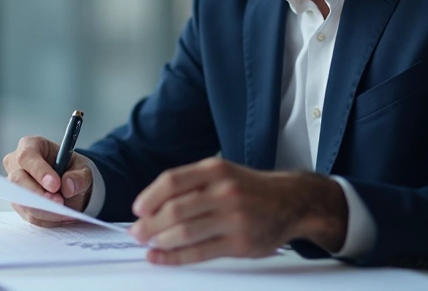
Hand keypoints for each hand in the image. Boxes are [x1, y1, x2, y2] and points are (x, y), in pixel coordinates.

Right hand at [2, 135, 93, 226]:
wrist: (70, 184)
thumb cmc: (71, 169)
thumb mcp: (82, 168)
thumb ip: (78, 176)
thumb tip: (68, 185)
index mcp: (31, 146)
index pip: (27, 157)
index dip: (39, 171)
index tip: (55, 184)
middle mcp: (17, 164)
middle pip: (18, 181)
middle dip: (40, 195)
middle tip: (60, 203)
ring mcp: (15, 186)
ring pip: (23, 202)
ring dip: (46, 211)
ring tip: (67, 212)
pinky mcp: (19, 204)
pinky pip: (30, 216)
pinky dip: (48, 219)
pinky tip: (63, 216)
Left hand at [128, 158, 347, 264]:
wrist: (292, 202)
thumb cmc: (249, 189)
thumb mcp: (222, 174)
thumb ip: (190, 185)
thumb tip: (151, 207)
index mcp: (216, 170)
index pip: (173, 181)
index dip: (150, 196)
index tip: (138, 209)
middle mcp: (224, 192)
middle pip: (175, 210)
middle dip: (149, 224)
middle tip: (136, 233)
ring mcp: (234, 218)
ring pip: (185, 233)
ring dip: (160, 241)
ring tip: (148, 244)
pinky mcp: (240, 243)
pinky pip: (200, 253)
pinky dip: (175, 257)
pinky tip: (161, 257)